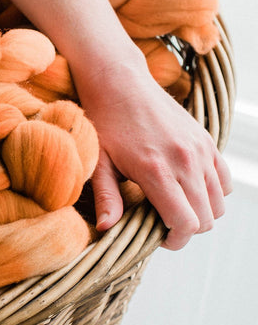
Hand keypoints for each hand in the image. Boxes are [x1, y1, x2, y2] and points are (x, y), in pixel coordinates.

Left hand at [79, 59, 231, 249]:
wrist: (120, 83)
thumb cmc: (105, 124)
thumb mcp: (99, 163)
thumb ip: (107, 198)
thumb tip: (107, 228)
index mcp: (156, 171)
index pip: (185, 223)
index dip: (175, 241)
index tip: (158, 238)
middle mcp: (185, 161)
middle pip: (205, 218)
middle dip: (186, 230)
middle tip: (163, 224)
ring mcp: (200, 150)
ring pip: (218, 203)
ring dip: (200, 213)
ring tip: (174, 207)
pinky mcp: (207, 141)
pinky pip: (224, 180)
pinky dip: (213, 193)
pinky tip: (188, 190)